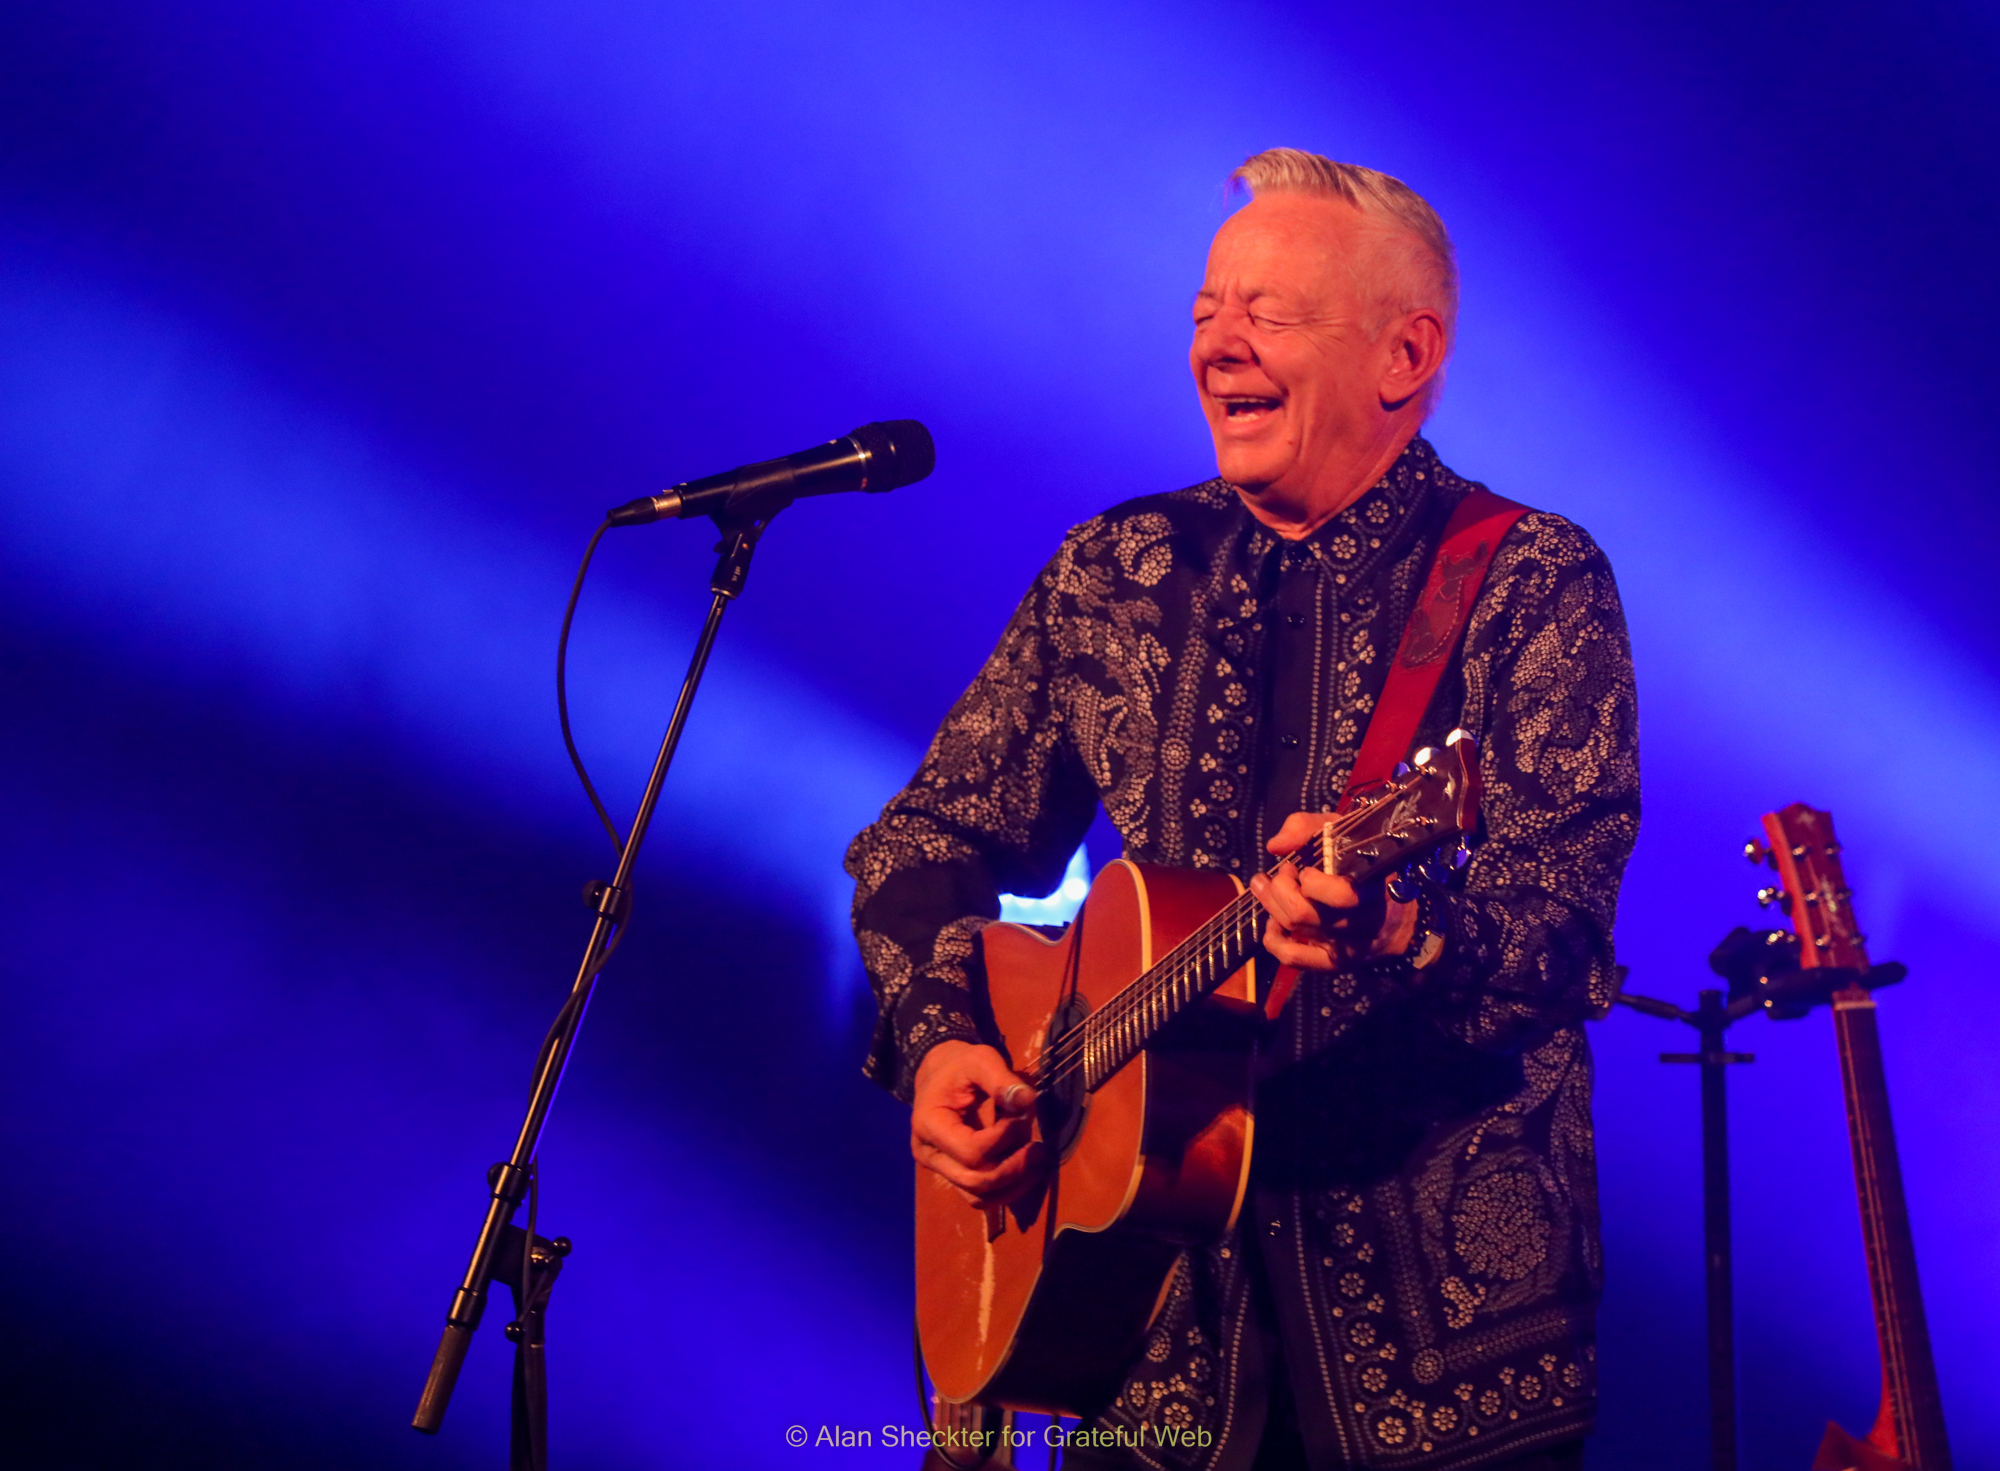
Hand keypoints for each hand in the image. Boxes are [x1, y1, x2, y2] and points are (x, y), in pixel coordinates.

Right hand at [910, 1040, 1047, 1207]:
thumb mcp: (980, 1060)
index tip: (1024, 1117)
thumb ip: (1002, 1080)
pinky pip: (980, 1197)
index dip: (1004, 1140)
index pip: (970, 1151)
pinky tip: (1028, 1171)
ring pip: (978, 1198)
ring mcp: (940, 1169)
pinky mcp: (954, 1175)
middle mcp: (929, 1154)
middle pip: (974, 1181)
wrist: (940, 1074)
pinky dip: (1007, 1190)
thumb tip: (1028, 1102)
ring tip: (1037, 1162)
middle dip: (1013, 1168)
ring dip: (1013, 1185)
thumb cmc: (960, 1066)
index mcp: (929, 1125)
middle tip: (1039, 1148)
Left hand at [1249, 811, 1416, 970]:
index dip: (1311, 881)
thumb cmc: (1363, 865)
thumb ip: (1307, 828)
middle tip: (1283, 872)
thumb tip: (1275, 846)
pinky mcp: (1334, 963)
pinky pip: (1294, 958)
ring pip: (1295, 929)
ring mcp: (1347, 947)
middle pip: (1304, 913)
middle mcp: (1361, 922)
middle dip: (1281, 888)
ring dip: (1271, 905)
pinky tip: (1273, 924)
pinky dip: (1274, 941)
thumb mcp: (1343, 834)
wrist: (1396, 913)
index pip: (1341, 896)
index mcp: (1372, 888)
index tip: (1303, 868)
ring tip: (1267, 887)